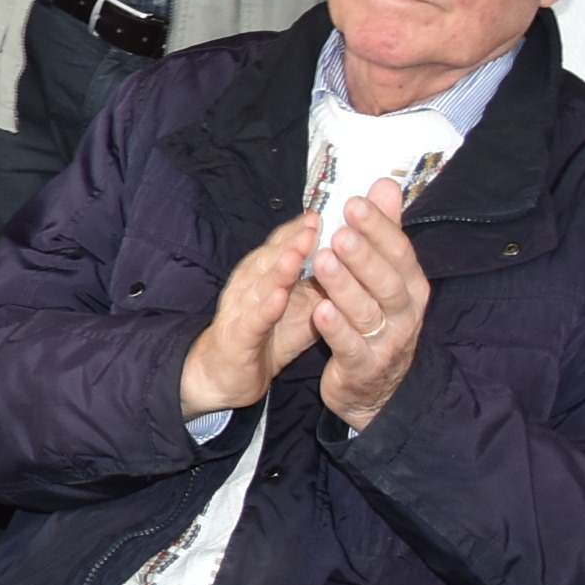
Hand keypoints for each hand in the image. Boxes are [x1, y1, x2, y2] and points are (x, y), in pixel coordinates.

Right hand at [179, 214, 324, 419]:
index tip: (330, 209)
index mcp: (266, 273)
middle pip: (272, 257)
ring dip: (279, 268)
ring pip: (260, 284)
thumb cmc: (269, 334)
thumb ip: (322, 278)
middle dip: (293, 240)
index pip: (285, 244)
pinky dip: (265, 308)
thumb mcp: (301, 303)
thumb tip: (357, 251)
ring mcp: (240, 309)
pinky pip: (252, 321)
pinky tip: (279, 298)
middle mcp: (250, 284)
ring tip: (298, 253)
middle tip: (316, 222)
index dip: (305, 227)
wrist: (227, 375)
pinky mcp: (237, 337)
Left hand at [307, 182, 430, 430]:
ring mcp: (387, 342)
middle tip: (339, 231)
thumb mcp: (385, 276)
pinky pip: (351, 347)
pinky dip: (337, 329)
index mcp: (411, 286)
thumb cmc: (377, 319)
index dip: (379, 228)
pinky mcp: (364, 367)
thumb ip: (385, 232)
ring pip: (368, 311)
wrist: (374, 386)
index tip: (354, 203)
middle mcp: (405, 313)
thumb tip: (385, 184)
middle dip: (364, 255)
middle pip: (388, 281)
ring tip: (322, 261)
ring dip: (345, 286)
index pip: (399, 252)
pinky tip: (320, 310)